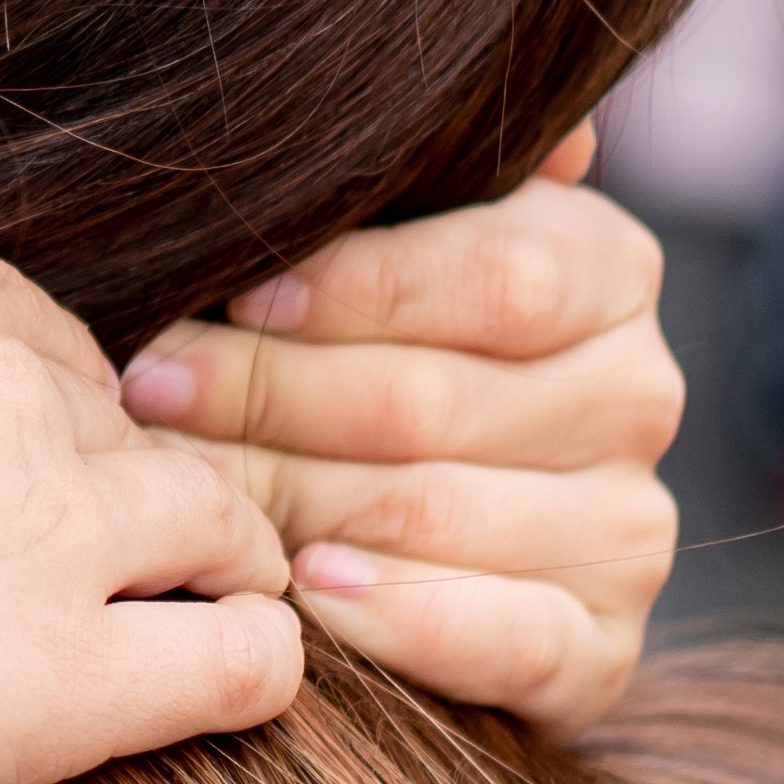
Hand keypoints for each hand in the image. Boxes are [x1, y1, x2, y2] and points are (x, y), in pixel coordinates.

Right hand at [0, 140, 302, 783]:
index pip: (40, 337)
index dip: (39, 408)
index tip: (8, 471)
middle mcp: (12, 389)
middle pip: (131, 425)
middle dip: (124, 480)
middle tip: (89, 554)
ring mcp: (58, 532)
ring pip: (224, 520)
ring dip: (224, 558)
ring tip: (202, 608)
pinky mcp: (72, 679)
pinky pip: (244, 663)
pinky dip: (261, 668)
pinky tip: (227, 681)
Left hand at [109, 126, 681, 733]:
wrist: (383, 530)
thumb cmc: (345, 347)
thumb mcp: (371, 243)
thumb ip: (411, 178)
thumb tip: (533, 132)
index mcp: (607, 271)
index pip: (498, 277)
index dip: (358, 288)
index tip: (236, 290)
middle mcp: (638, 395)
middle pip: (439, 398)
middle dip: (270, 392)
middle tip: (145, 389)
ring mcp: (627, 529)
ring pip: (438, 509)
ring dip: (289, 499)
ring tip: (178, 485)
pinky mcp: (601, 651)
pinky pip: (505, 637)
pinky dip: (400, 616)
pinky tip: (310, 587)